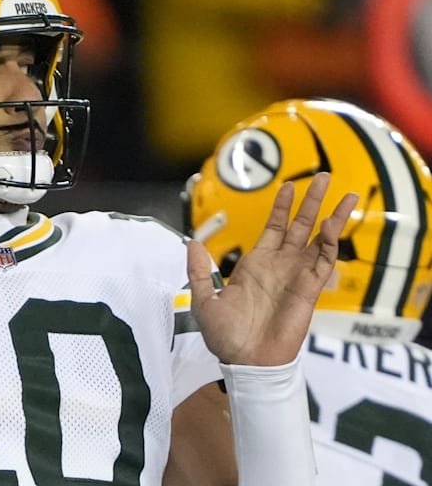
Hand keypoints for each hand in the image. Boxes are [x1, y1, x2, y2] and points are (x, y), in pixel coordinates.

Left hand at [187, 171, 358, 365]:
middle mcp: (280, 266)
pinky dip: (330, 243)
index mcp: (256, 265)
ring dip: (332, 217)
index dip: (282, 207)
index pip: (274, 228)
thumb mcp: (204, 298)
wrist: (245, 362)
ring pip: (319, 240)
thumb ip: (199, 270)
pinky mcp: (309, 290)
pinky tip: (332, 224)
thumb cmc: (226, 336)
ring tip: (348, 193)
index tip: (288, 185)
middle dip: (311, 201)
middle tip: (323, 176)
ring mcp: (296, 276)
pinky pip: (323, 262)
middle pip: (300, 226)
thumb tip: (191, 242)